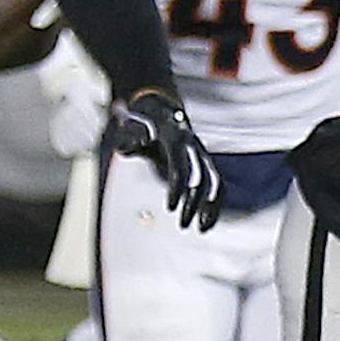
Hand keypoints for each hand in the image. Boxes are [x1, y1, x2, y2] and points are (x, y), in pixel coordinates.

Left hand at [112, 87, 222, 229]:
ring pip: (215, 183)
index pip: (181, 166)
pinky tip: (206, 223)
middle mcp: (194, 148)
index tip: (170, 208)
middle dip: (194, 204)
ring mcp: (202, 156)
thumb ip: (130, 140)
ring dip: (211, 207)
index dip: (177, 188)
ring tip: (202, 229)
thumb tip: (122, 149)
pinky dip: (214, 205)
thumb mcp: (133, 128)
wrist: (162, 111)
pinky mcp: (205, 165)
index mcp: (176, 139)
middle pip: (202, 178)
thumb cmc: (144, 123)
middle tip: (183, 226)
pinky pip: (216, 185)